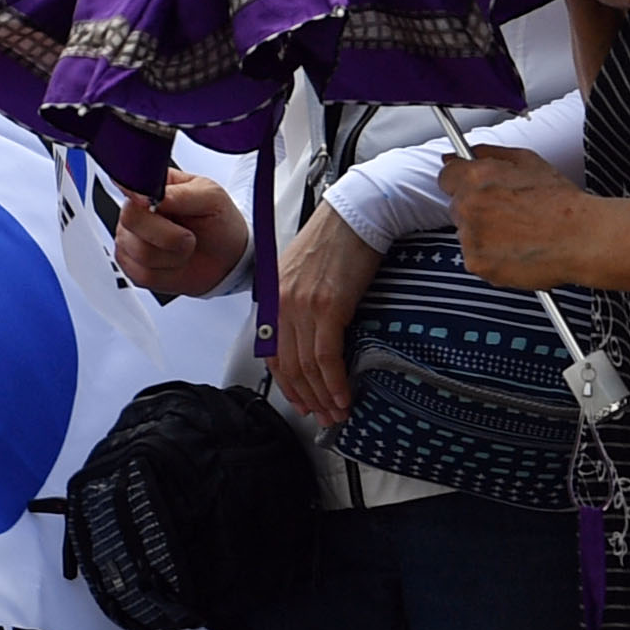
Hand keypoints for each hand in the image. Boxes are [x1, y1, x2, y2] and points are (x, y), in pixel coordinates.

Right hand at [114, 169, 251, 298]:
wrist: (227, 258)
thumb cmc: (218, 222)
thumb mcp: (211, 198)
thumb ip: (181, 194)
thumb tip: (154, 196)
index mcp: (150, 187)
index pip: (130, 187)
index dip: (142, 199)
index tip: (159, 207)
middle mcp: (135, 212)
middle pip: (131, 220)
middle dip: (169, 234)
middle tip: (188, 235)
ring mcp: (130, 241)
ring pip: (140, 252)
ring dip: (174, 255)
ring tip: (185, 248)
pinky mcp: (133, 269)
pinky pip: (142, 275)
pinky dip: (168, 274)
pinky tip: (176, 263)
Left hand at [273, 206, 385, 427]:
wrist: (357, 214)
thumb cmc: (335, 237)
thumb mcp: (300, 270)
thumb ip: (295, 301)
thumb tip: (305, 334)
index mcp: (273, 295)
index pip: (271, 353)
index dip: (286, 384)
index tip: (301, 401)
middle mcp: (282, 304)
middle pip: (289, 366)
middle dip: (306, 397)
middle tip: (322, 416)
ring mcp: (303, 307)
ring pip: (307, 367)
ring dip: (323, 396)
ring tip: (336, 414)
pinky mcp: (328, 307)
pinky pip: (327, 358)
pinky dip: (335, 383)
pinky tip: (344, 397)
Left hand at [444, 147, 598, 289]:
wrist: (580, 238)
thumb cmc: (560, 201)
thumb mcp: (528, 160)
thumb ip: (490, 153)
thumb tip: (469, 152)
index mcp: (477, 177)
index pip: (446, 176)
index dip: (461, 181)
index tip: (471, 187)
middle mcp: (468, 205)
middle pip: (456, 206)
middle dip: (476, 209)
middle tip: (508, 213)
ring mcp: (471, 237)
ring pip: (466, 234)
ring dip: (484, 234)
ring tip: (517, 233)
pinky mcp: (477, 263)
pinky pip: (476, 258)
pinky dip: (491, 257)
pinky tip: (516, 249)